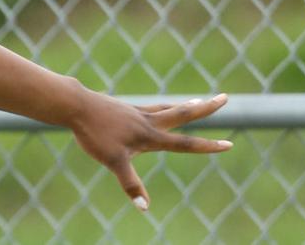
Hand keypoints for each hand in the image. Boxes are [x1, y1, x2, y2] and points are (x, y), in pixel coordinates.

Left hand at [69, 92, 231, 211]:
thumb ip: (130, 184)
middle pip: (183, 113)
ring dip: (185, 106)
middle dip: (206, 108)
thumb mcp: (113, 161)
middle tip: (225, 97)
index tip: (229, 144)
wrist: (74, 105)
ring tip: (198, 102)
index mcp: (149, 136)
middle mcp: (147, 121)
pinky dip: (160, 107)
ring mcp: (135, 112)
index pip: (185, 144)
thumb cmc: (94, 133)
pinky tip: (156, 109)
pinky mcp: (124, 108)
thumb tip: (145, 207)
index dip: (207, 146)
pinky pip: (149, 107)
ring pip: (167, 108)